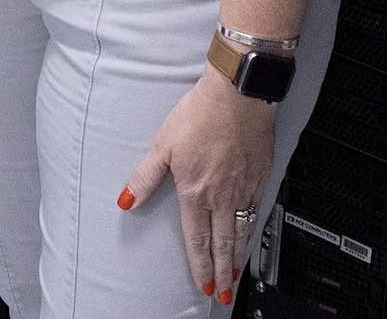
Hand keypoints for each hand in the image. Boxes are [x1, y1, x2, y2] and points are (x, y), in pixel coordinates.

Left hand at [122, 66, 277, 306]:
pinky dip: (252, 231)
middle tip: (223, 291)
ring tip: (236, 274)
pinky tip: (250, 236)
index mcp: (195, 192)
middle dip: (221, 271)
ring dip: (238, 257)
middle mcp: (222, 196)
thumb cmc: (200, 114)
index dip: (199, 264)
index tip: (203, 283)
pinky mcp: (259, 177)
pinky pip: (256, 213)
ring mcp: (243, 189)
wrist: (237, 95)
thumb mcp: (162, 144)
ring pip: (241, 232)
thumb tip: (127, 199)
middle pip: (222, 243)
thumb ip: (145, 177)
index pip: (197, 239)